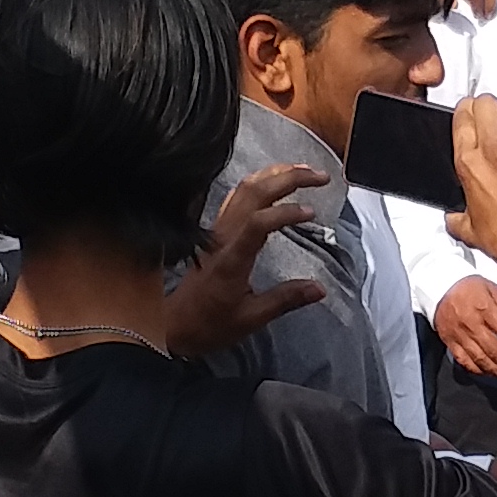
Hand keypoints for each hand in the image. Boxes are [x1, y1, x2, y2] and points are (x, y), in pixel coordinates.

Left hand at [164, 162, 331, 353]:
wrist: (175, 325)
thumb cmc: (210, 324)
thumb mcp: (251, 318)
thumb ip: (286, 299)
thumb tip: (319, 289)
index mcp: (232, 259)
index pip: (258, 222)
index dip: (286, 212)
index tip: (312, 213)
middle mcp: (223, 237)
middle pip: (254, 192)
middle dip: (289, 178)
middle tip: (321, 177)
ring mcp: (218, 231)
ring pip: (244, 188)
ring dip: (276, 174)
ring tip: (304, 171)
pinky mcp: (217, 231)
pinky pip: (237, 196)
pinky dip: (261, 182)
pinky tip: (276, 182)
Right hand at [435, 274, 496, 381]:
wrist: (439, 287)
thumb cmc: (469, 287)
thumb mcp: (491, 288)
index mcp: (483, 308)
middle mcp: (471, 324)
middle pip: (493, 349)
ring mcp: (459, 335)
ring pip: (479, 358)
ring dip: (496, 370)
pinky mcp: (450, 342)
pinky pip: (464, 360)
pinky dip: (477, 370)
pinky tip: (488, 373)